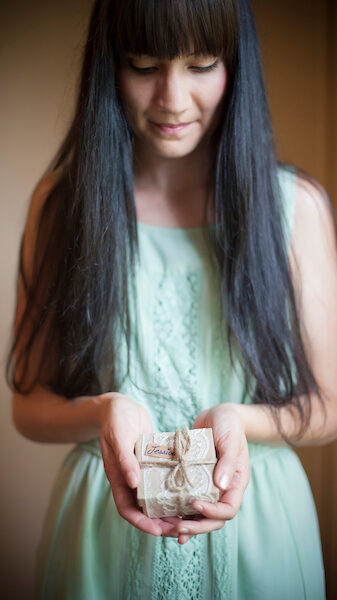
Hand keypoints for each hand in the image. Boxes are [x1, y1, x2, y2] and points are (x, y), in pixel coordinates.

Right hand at [97, 392, 177, 537]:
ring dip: (169, 509)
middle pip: (143, 509)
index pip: (126, 509)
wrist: (121, 405)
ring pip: (155, 498)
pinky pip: (162, 482)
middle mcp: (130, 479)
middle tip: (180, 529)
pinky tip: (189, 492)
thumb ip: (125, 459)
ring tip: (187, 516)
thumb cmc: (116, 419)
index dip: (141, 522)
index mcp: (118, 477)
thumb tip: (135, 484)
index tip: (158, 531)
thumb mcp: (119, 437)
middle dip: (160, 522)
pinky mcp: (152, 463)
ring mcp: (141, 472)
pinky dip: (172, 490)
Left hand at [161, 404, 249, 543]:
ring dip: (185, 524)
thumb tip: (221, 485)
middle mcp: (222, 489)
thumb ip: (227, 461)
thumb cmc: (229, 425)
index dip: (213, 513)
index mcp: (235, 483)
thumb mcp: (230, 440)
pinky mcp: (195, 480)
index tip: (195, 505)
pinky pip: (187, 500)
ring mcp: (208, 486)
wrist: (219, 415)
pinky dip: (178, 511)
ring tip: (167, 528)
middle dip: (196, 527)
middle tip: (178, 529)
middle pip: (213, 519)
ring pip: (198, 515)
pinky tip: (165, 517)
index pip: (228, 509)